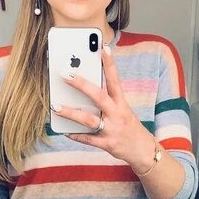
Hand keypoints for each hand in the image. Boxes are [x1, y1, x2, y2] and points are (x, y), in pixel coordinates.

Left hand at [56, 46, 154, 170]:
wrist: (142, 150)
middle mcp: (117, 114)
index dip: (110, 64)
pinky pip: (88, 139)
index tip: (103, 48)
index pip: (115, 80)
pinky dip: (76, 135)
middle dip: (81, 85)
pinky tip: (64, 131)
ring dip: (71, 113)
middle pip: (98, 96)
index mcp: (122, 103)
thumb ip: (108, 100)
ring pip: (89, 119)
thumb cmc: (129, 126)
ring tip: (55, 106)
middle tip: (65, 74)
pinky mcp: (107, 144)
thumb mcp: (123, 110)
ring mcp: (112, 130)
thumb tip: (86, 87)